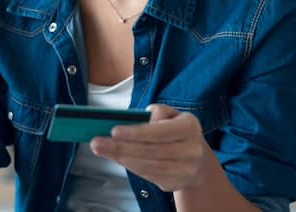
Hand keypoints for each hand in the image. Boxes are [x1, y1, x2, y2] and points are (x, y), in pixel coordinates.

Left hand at [90, 104, 210, 191]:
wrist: (198, 160)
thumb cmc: (176, 131)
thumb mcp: (172, 114)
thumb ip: (156, 112)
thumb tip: (134, 120)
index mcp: (189, 127)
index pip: (160, 131)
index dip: (136, 133)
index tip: (114, 131)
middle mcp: (191, 150)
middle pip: (150, 151)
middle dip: (121, 147)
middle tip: (97, 143)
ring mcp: (185, 170)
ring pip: (147, 166)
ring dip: (121, 158)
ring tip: (102, 149)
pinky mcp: (176, 183)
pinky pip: (148, 176)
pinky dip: (130, 166)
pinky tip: (117, 158)